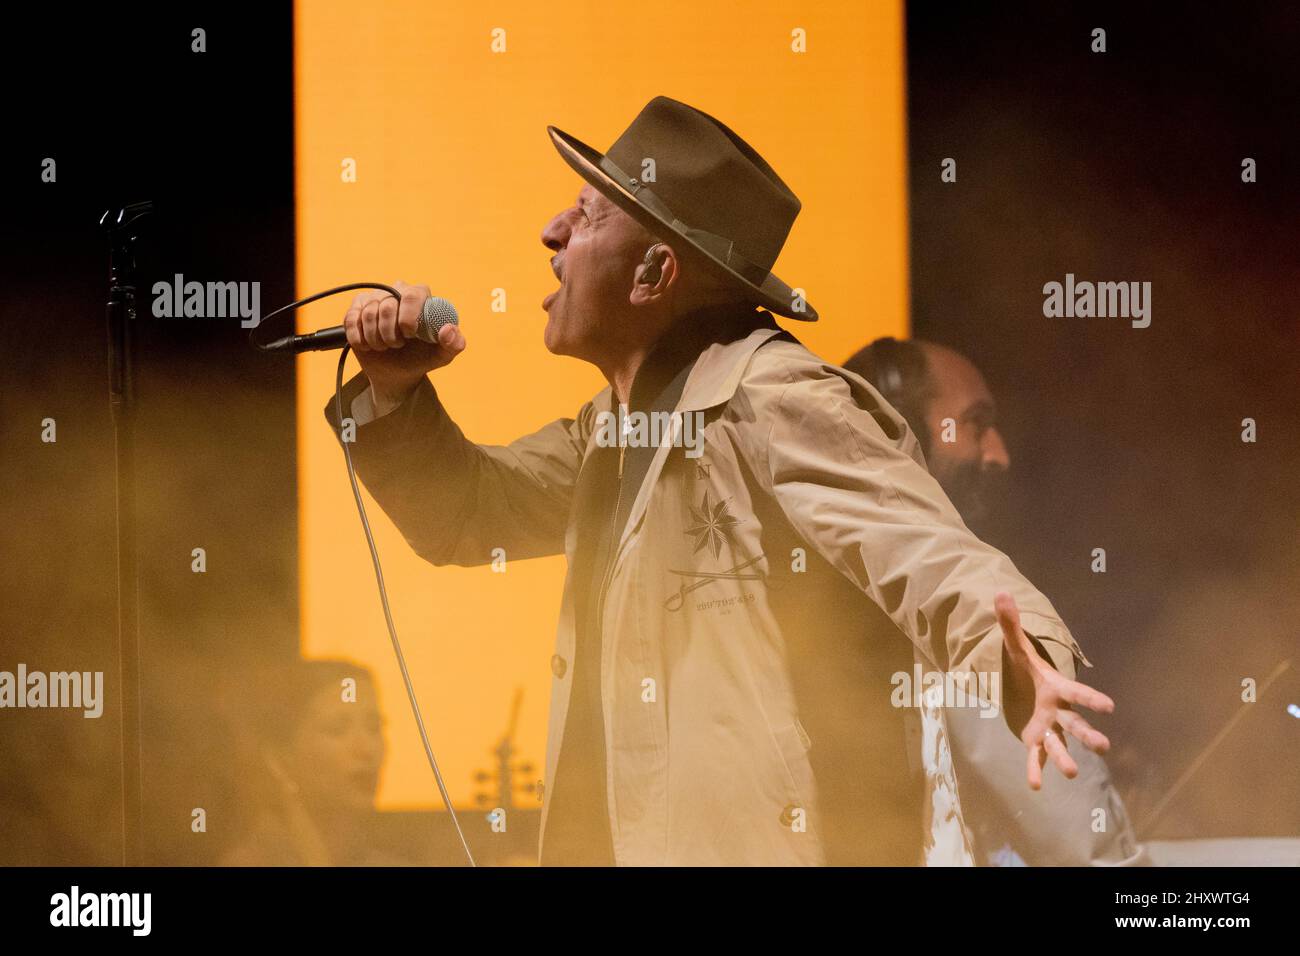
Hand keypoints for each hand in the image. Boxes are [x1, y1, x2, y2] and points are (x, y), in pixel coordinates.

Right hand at [343, 280, 465, 406]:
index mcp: (421, 297)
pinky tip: (368, 346)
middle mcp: (397, 291)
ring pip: (368, 313)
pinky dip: (358, 338)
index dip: (408, 316)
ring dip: (376, 338)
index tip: (409, 335)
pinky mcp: (356, 310)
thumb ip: (454, 343)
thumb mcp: (443, 355)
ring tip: (385, 347)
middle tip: (397, 345)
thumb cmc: (422, 358)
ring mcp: (375, 299)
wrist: (397, 372)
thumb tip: (448, 330)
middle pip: (387, 305)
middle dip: (390, 332)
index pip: (412, 295)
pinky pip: (351, 319)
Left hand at [995, 592, 1114, 789]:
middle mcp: (1056, 710)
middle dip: (1088, 734)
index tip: (1111, 706)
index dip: (1091, 698)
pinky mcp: (1033, 738)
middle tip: (1104, 747)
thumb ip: (1010, 622)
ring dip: (1065, 757)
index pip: (1076, 692)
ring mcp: (1047, 726)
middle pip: (1075, 723)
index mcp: (1055, 687)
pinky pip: (1036, 756)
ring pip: (1059, 743)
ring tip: (1071, 773)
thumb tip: (1001, 592)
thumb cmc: (1023, 666)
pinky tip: (1035, 786)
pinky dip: (1035, 770)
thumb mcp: (1015, 645)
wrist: (1019, 684)